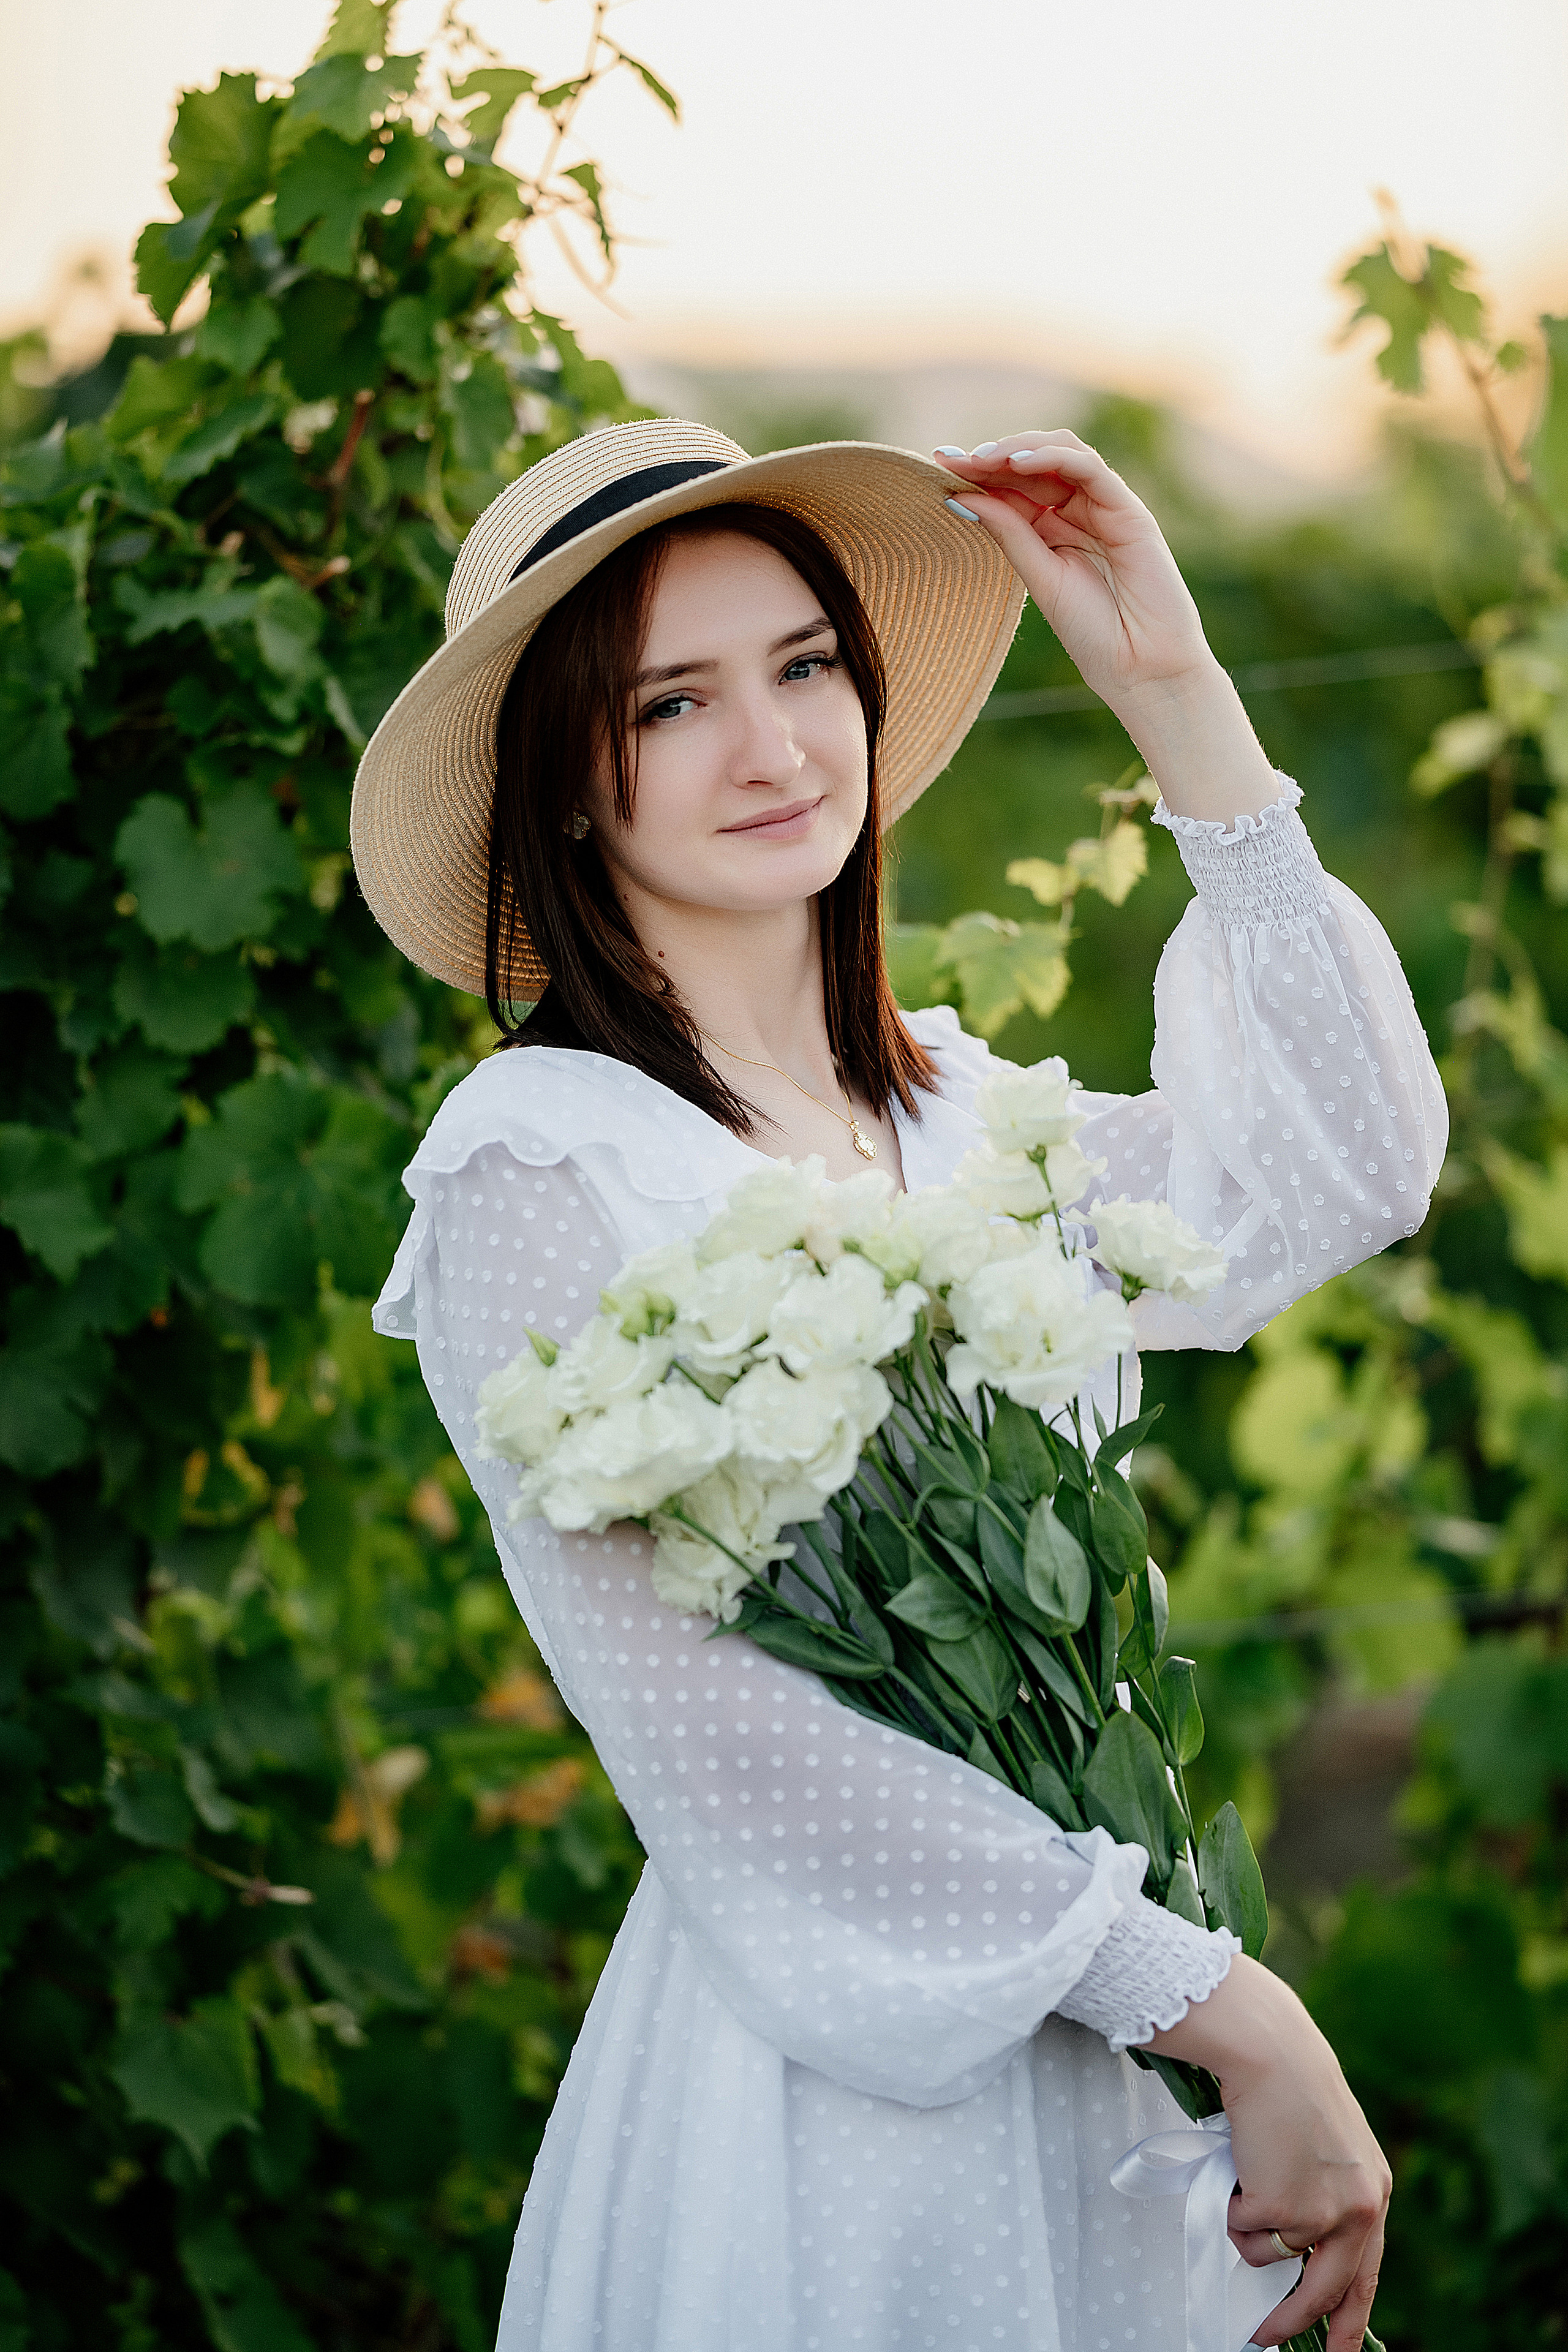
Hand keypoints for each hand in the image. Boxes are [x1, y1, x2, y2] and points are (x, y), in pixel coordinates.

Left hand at [935, 432, 1278, 822]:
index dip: (978, 473)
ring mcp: (1107, 508)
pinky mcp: (1130, 511)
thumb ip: (1008, 534)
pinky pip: (1090, 468)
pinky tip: (1017, 463)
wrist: (1142, 670)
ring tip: (979, 457)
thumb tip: (960, 497)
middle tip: (948, 458)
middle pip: (1035, 465)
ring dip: (1018, 449)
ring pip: (1062, 455)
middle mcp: (1081, 513)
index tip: (936, 466)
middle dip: (990, 456)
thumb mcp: (1039, 577)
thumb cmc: (1095, 635)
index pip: (1016, 487)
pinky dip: (1053, 458)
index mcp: (1056, 530)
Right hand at [1145, 1954, 1390, 2349]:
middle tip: (1263, 2339)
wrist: (1271, 2052)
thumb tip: (1298, 2250)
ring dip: (1248, 2223)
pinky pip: (1241, 2230)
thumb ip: (1329, 2196)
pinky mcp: (1284, 2208)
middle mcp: (1359, 2210)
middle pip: (1325, 2291)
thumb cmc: (1289, 2088)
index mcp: (1375, 2193)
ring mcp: (1322, 2213)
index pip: (1367, 2276)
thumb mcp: (1332, 2149)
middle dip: (1289, 2321)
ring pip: (1268, 2254)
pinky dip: (1230, 2202)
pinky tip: (1241, 2160)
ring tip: (1248, 2169)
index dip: (1350, 2320)